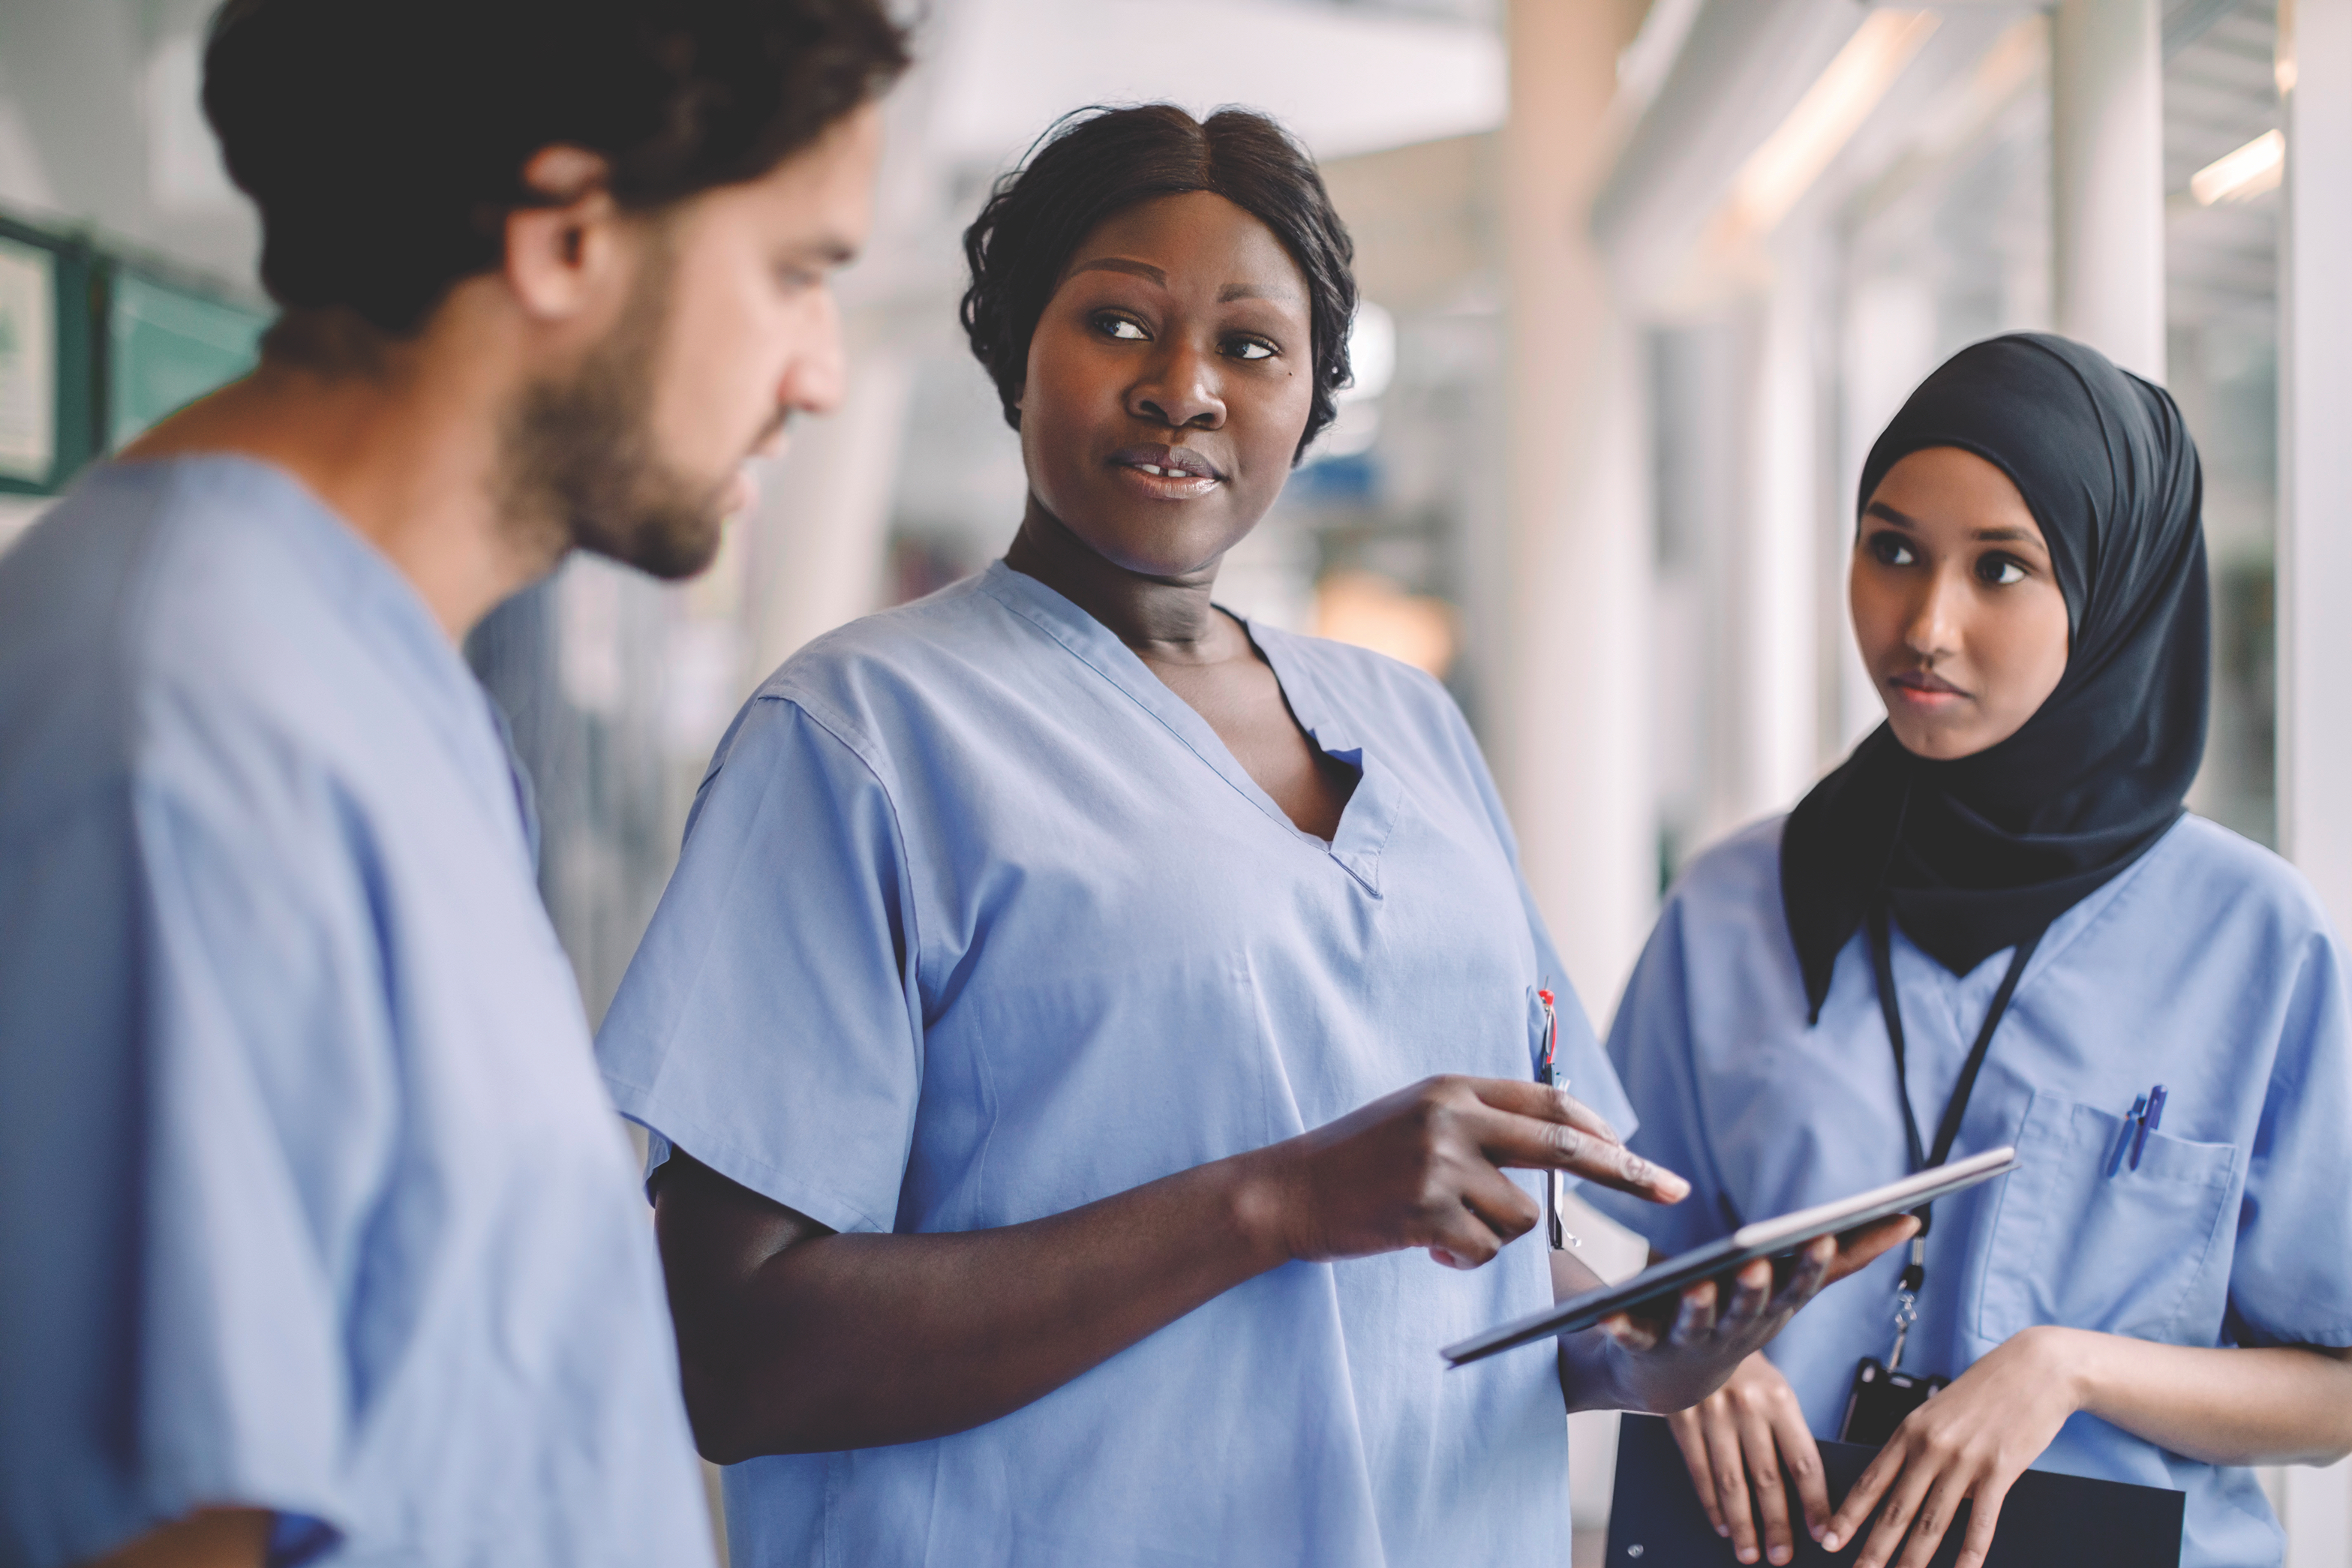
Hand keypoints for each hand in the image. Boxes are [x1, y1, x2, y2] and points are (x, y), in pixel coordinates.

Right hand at [1257, 1076, 1689, 1268]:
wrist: (1286, 1191)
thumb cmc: (1357, 1160)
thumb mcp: (1418, 1117)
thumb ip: (1480, 1122)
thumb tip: (1562, 1143)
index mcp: (1454, 1088)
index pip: (1548, 1104)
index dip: (1599, 1130)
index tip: (1635, 1151)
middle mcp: (1452, 1117)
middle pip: (1565, 1148)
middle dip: (1629, 1173)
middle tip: (1675, 1191)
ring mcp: (1440, 1163)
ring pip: (1521, 1215)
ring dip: (1495, 1234)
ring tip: (1444, 1227)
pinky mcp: (1427, 1211)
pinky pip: (1485, 1249)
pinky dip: (1464, 1257)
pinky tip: (1424, 1244)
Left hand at [1587, 1217, 1915, 1417]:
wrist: (1669, 1376)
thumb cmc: (1739, 1317)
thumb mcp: (1792, 1288)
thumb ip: (1847, 1256)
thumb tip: (1907, 1219)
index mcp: (1770, 1312)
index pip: (1796, 1289)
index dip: (1808, 1266)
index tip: (1822, 1238)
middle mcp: (1734, 1330)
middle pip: (1748, 1308)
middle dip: (1754, 1288)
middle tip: (1757, 1262)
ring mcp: (1688, 1341)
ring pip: (1696, 1324)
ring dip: (1698, 1307)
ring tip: (1696, 1285)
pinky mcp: (1643, 1345)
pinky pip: (1630, 1335)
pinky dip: (1620, 1326)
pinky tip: (1607, 1313)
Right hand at [1667, 1351, 1827, 1565]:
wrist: (1696, 1331)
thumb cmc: (1745, 1371)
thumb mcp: (1774, 1391)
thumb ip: (1786, 1433)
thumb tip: (1805, 1494)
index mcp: (1779, 1399)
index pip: (1804, 1461)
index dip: (1816, 1502)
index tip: (1824, 1533)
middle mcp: (1746, 1407)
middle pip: (1767, 1479)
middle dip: (1777, 1524)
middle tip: (1782, 1557)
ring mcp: (1711, 1413)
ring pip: (1731, 1482)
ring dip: (1741, 1524)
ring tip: (1749, 1553)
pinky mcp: (1681, 1418)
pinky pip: (1699, 1471)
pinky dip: (1711, 1503)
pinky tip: (1721, 1525)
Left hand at [1821, 1325, 2080, 1567]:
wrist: (2037, 1368)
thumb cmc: (1987, 1389)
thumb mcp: (1939, 1411)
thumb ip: (1922, 1448)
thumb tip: (1912, 1487)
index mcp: (1910, 1429)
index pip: (1870, 1480)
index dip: (1849, 1515)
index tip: (1830, 1539)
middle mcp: (1931, 1446)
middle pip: (1895, 1509)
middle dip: (1873, 1549)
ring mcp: (1965, 1460)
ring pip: (1932, 1522)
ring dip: (1914, 1559)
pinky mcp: (2000, 1470)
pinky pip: (1981, 1521)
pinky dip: (1970, 1552)